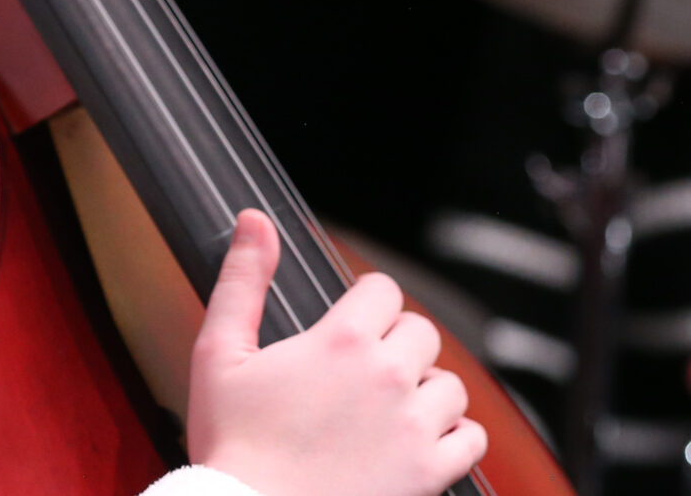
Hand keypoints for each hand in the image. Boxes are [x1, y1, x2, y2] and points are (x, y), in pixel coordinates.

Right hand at [187, 211, 485, 495]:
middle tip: (362, 375)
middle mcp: (388, 377)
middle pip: (422, 332)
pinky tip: (419, 442)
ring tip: (388, 411)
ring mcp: (413, 427)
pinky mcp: (428, 473)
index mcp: (343, 341)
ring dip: (424, 392)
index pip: (384, 290)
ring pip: (450, 384)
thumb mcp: (218, 353)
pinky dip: (453, 438)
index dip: (364, 305)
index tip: (348, 329)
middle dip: (396, 346)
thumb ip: (243, 280)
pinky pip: (471, 439)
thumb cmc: (230, 445)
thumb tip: (254, 219)